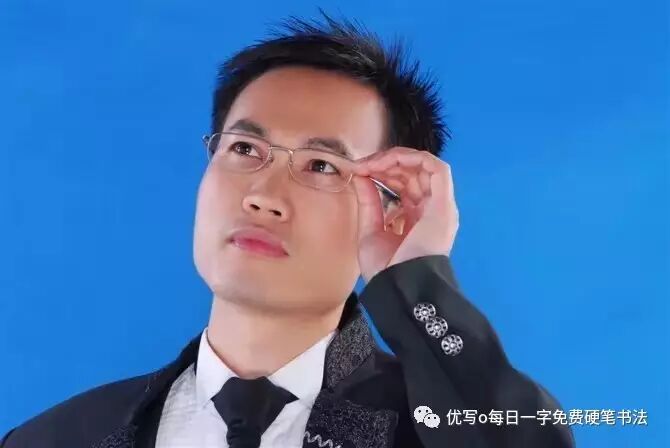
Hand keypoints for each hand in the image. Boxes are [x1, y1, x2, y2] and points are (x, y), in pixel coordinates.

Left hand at [351, 147, 458, 282]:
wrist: (398, 287)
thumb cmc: (385, 269)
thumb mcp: (370, 230)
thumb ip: (369, 202)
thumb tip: (361, 175)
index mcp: (416, 219)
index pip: (403, 185)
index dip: (382, 173)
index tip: (359, 171)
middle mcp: (431, 210)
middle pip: (413, 173)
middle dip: (386, 163)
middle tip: (362, 165)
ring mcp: (439, 207)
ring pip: (424, 166)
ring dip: (397, 158)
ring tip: (373, 163)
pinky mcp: (444, 204)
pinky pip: (437, 168)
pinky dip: (413, 158)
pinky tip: (389, 162)